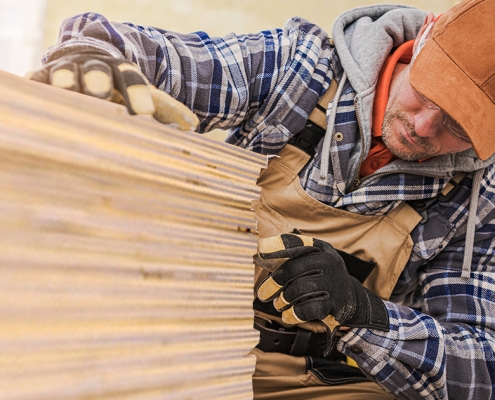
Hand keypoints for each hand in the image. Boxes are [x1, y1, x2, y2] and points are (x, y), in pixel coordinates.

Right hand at [28, 53, 198, 130]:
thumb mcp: (142, 96)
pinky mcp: (45, 77)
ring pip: (68, 72)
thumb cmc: (121, 91)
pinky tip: (37, 92)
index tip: (145, 114)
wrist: (88, 64)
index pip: (134, 81)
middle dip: (102, 80)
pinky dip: (38, 85)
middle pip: (100, 72)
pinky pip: (38, 79)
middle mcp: (97, 68)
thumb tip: (193, 127)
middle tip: (103, 95)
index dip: (139, 95)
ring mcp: (70, 70)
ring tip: (69, 91)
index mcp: (125, 74)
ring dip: (69, 80)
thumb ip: (165, 110)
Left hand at [255, 234, 389, 331]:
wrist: (350, 298)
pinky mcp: (335, 303)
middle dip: (274, 283)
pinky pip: (308, 309)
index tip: (261, 250)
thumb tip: (259, 256)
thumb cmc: (322, 277)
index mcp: (320, 248)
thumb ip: (290, 258)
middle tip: (263, 294)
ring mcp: (333, 282)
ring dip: (283, 299)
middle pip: (293, 270)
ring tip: (279, 304)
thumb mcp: (311, 261)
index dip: (278, 246)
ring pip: (298, 290)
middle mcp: (328, 262)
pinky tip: (288, 315)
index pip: (297, 243)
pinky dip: (293, 314)